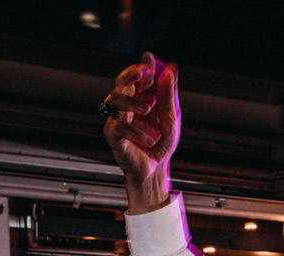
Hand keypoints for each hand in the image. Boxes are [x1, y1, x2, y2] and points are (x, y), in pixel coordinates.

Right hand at [101, 52, 178, 213]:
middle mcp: (127, 105)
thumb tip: (169, 69)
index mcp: (141, 98)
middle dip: (131, 73)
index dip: (143, 66)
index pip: (138, 76)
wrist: (155, 169)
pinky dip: (137, 132)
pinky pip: (120, 125)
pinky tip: (150, 139)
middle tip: (144, 71)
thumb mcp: (171, 117)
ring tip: (149, 109)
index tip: (149, 58)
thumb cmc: (160, 143)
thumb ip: (168, 94)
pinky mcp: (113, 134)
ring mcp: (118, 118)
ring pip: (116, 99)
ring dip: (134, 101)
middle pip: (122, 81)